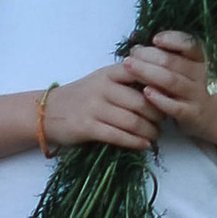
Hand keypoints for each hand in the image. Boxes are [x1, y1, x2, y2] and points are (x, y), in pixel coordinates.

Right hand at [44, 61, 162, 151]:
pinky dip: (136, 142)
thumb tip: (159, 87)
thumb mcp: (101, 80)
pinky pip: (118, 136)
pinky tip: (144, 145)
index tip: (169, 96)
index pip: (142, 73)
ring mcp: (94, 107)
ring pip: (133, 121)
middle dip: (159, 115)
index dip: (160, 86)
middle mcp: (102, 87)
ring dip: (150, 131)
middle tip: (165, 121)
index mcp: (109, 73)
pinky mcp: (87, 127)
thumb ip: (125, 79)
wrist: (47, 112)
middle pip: (142, 102)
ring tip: (156, 135)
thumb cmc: (81, 96)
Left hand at [122, 31, 216, 141]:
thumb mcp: (191, 67)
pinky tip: (146, 92)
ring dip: (148, 72)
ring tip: (129, 66)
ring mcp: (197, 95)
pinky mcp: (191, 114)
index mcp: (201, 59)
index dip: (172, 40)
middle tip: (130, 54)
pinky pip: (174, 106)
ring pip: (171, 81)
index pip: (190, 44)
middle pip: (173, 62)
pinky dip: (159, 98)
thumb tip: (136, 40)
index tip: (154, 39)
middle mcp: (201, 75)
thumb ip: (169, 54)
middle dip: (148, 55)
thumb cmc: (196, 86)